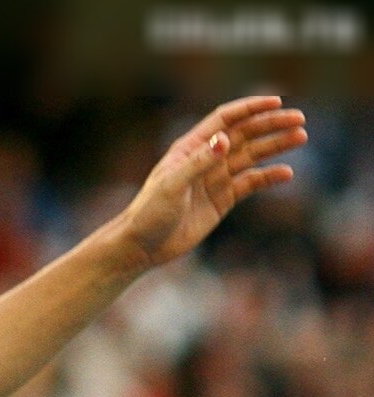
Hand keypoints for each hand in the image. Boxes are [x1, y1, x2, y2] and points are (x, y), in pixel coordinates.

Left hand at [117, 96, 305, 268]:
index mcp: (190, 148)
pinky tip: (287, 173)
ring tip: (301, 137)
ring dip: (275, 145)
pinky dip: (269, 177)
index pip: (225, 119)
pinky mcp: (222, 199)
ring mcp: (215, 178)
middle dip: (271, 124)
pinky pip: (250, 183)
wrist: (143, 246)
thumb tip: (225, 139)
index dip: (250, 108)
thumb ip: (199, 162)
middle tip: (299, 120)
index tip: (277, 101)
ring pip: (252, 156)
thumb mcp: (172, 185)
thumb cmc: (149, 213)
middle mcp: (205, 159)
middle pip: (244, 134)